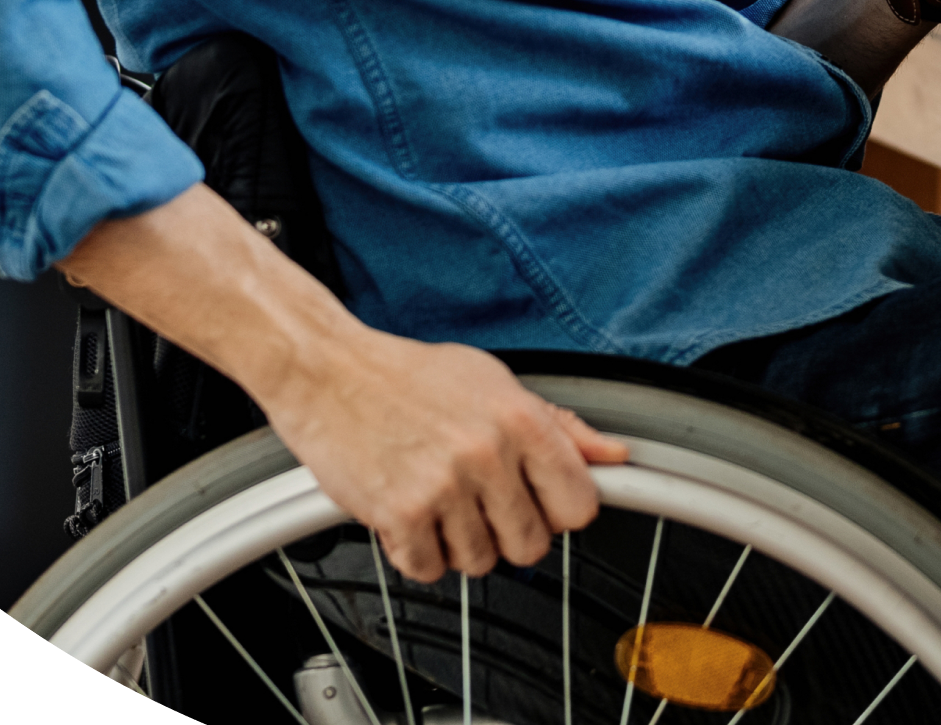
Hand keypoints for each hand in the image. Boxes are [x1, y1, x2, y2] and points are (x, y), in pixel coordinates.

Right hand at [259, 331, 629, 582]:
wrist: (326, 370)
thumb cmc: (407, 376)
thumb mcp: (493, 382)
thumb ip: (558, 426)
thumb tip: (614, 455)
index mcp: (519, 417)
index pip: (579, 505)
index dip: (559, 510)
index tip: (539, 502)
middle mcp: (487, 452)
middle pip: (532, 546)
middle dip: (507, 532)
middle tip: (477, 501)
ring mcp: (444, 486)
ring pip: (480, 562)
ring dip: (458, 542)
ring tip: (436, 498)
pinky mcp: (400, 513)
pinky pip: (429, 569)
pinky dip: (416, 551)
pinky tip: (407, 513)